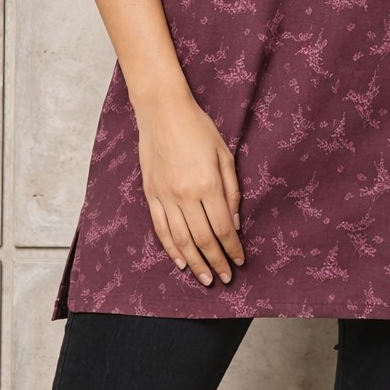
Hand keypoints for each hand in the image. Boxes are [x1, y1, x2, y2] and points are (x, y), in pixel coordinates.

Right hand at [134, 85, 245, 287]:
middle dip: (216, 262)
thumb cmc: (198, 129)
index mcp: (208, 185)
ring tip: (205, 278)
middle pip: (203, 240)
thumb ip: (231, 191)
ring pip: (181, 240)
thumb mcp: (225, 155)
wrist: (162, 112)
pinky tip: (181, 262)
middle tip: (225, 278)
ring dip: (195, 263)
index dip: (232, 249)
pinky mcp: (151, 195)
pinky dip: (171, 249)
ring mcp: (165, 196)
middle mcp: (185, 195)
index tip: (239, 261)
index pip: (223, 228)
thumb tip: (234, 223)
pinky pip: (161, 229)